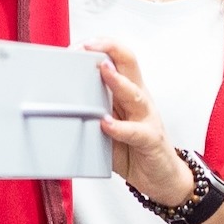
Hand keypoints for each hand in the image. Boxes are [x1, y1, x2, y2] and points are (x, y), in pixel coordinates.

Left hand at [85, 39, 194, 205]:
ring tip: (102, 71)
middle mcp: (140, 100)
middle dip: (110, 50)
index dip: (103, 47)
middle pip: (130, 65)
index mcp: (129, 93)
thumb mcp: (109, 127)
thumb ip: (92, 113)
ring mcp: (147, 118)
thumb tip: (61, 106)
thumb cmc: (134, 150)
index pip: (120, 59)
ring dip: (117, 81)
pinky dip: (119, 127)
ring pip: (134, 93)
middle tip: (88, 45)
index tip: (79, 45)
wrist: (162, 178)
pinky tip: (106, 124)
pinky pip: (135, 131)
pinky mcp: (151, 140)